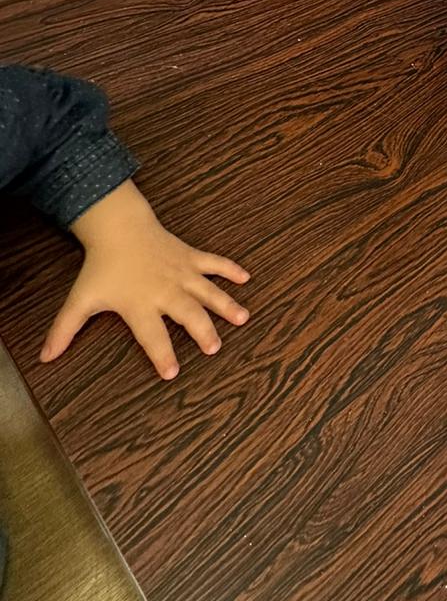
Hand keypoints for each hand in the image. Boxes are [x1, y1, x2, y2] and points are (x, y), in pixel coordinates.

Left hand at [40, 180, 249, 380]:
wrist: (119, 227)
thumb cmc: (102, 266)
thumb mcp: (81, 299)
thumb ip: (65, 329)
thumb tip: (45, 357)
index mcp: (140, 304)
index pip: (152, 336)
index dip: (161, 355)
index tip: (172, 372)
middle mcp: (165, 290)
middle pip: (188, 315)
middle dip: (202, 332)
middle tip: (214, 348)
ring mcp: (181, 272)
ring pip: (208, 291)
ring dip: (225, 305)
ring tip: (242, 318)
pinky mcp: (190, 256)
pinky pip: (214, 262)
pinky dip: (231, 269)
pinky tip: (246, 277)